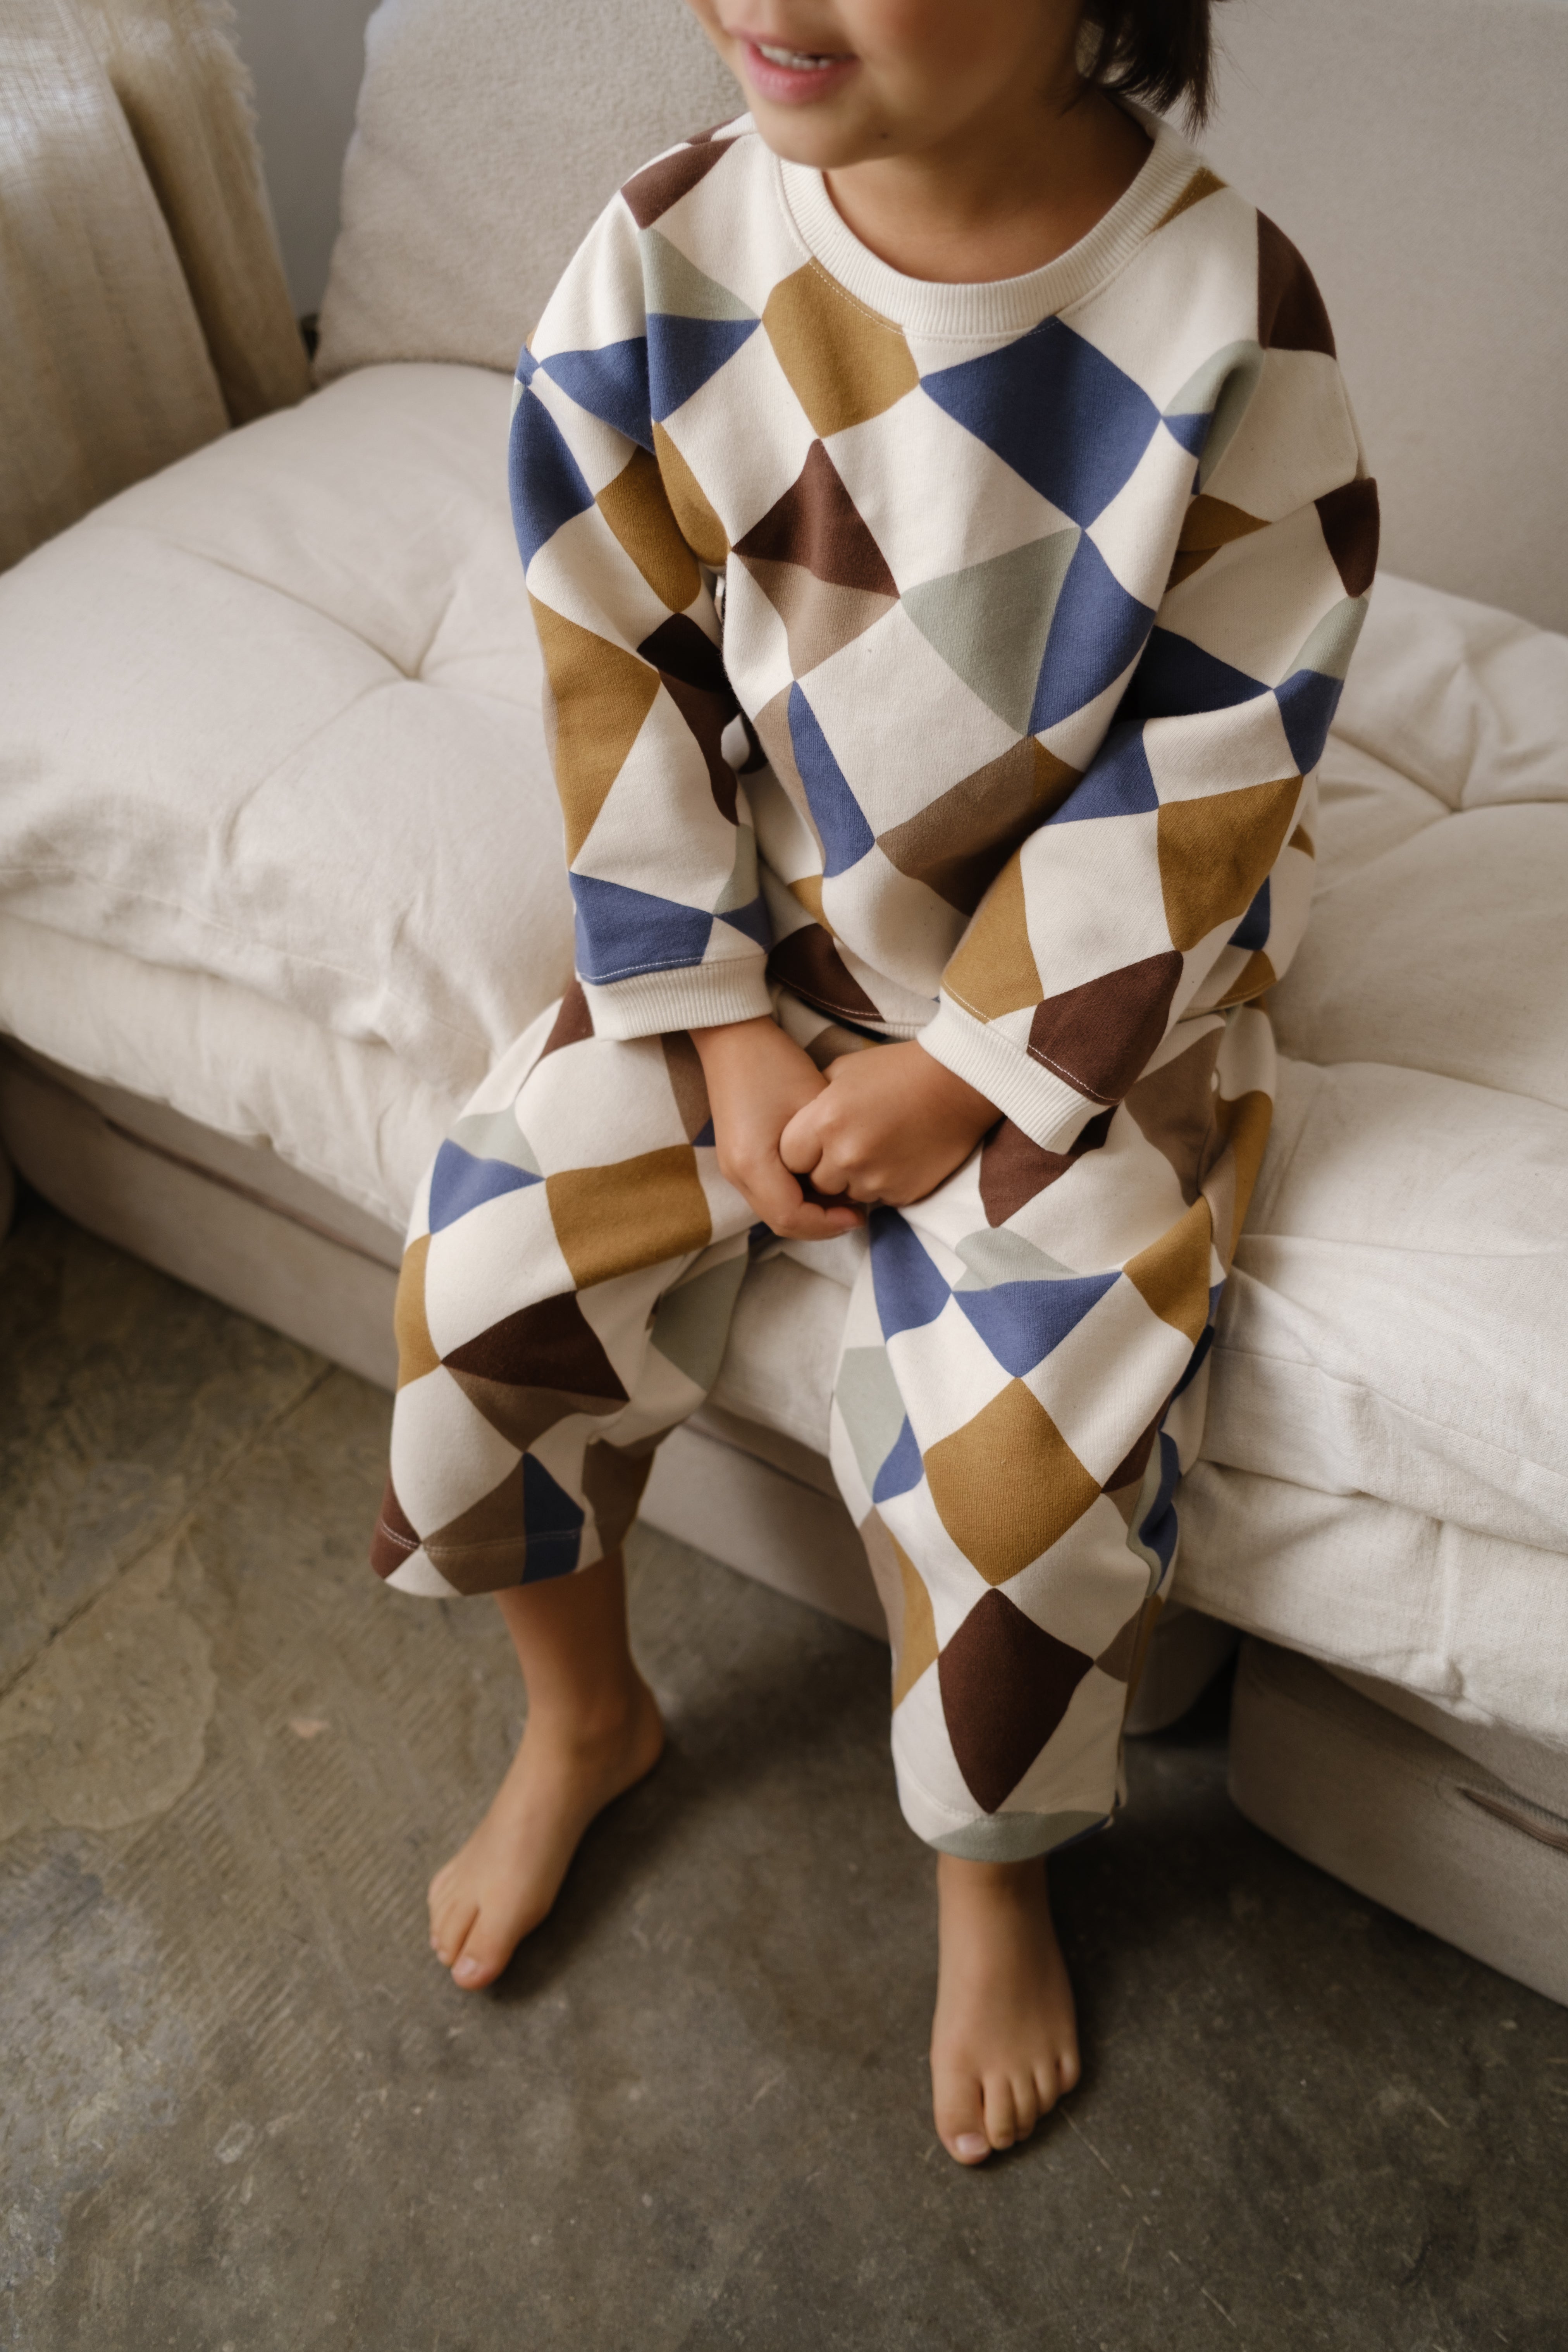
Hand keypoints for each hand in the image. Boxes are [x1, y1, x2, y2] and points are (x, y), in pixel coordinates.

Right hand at [690, 1016, 865, 1241]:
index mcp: (752, 1163)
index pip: (791, 1217)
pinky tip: (820, 1180)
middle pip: (780, 1222)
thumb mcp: (812, 1107)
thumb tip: (852, 1181)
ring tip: (842, 1197)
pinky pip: (767, 1193)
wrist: (733, 1038)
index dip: (828, 1224)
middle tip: (856, 1211)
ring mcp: (732, 1167)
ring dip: (808, 1211)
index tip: (859, 1214)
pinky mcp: (736, 1158)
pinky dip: (794, 1196)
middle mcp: (736, 1173)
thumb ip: (829, 1150)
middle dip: (820, 1224)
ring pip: (772, 1210)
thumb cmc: (774, 1064)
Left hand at [778, 1041, 997, 1206]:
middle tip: (848, 1145)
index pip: (790, 1158)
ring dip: (854, 1180)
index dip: (801, 1151)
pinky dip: (883, 1184)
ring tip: (876, 1148)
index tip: (814, 1142)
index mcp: (825, 1121)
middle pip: (816, 1183)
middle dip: (826, 1169)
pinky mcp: (903, 1193)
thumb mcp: (844, 1071)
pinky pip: (879, 1199)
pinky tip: (898, 1156)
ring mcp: (876, 1179)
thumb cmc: (898, 1070)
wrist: (958, 1083)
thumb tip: (797, 1125)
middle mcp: (846, 1155)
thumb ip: (814, 1102)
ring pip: (847, 1195)